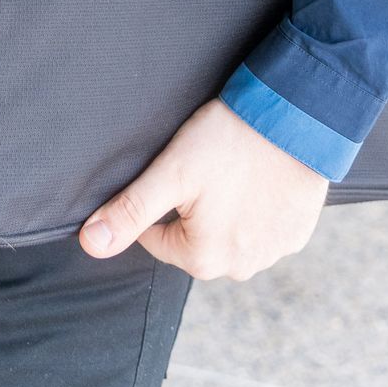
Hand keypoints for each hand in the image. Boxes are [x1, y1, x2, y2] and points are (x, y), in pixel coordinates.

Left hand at [79, 97, 328, 279]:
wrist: (296, 118)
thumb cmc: (229, 141)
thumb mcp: (171, 172)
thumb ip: (129, 211)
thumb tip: (90, 245)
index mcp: (203, 259)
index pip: (156, 237)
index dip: (159, 198)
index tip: (176, 168)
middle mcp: (240, 268)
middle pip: (194, 239)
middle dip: (193, 207)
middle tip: (206, 165)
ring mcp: (273, 253)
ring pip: (230, 234)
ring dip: (227, 209)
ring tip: (233, 168)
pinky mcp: (297, 233)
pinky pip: (264, 227)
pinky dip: (258, 206)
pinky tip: (259, 176)